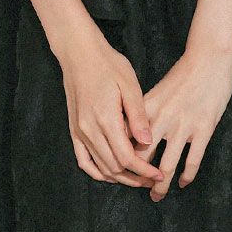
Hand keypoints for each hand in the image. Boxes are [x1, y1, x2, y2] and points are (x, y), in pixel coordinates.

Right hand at [56, 29, 165, 187]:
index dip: (144, 170)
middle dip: (135, 177)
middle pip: (114, 167)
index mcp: (105, 119)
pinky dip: (98, 172)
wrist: (78, 52)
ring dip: (120, 177)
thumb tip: (147, 142)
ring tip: (137, 177)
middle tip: (153, 178)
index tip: (158, 174)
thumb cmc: (107, 64)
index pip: (126, 158)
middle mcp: (89, 130)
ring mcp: (79, 131)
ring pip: (100, 167)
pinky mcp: (73, 129)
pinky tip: (111, 174)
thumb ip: (138, 115)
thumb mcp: (129, 84)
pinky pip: (84, 160)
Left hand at [135, 44, 231, 201]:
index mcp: (148, 107)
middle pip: (144, 156)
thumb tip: (132, 131)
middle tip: (136, 188)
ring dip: (161, 184)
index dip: (123, 156)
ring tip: (157, 194)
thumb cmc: (183, 72)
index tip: (121, 168)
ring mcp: (183, 125)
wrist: (208, 58)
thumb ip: (145, 110)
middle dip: (138, 177)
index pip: (128, 138)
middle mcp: (163, 118)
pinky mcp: (203, 129)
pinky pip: (192, 161)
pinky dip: (187, 176)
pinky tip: (183, 182)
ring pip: (167, 165)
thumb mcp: (158, 89)